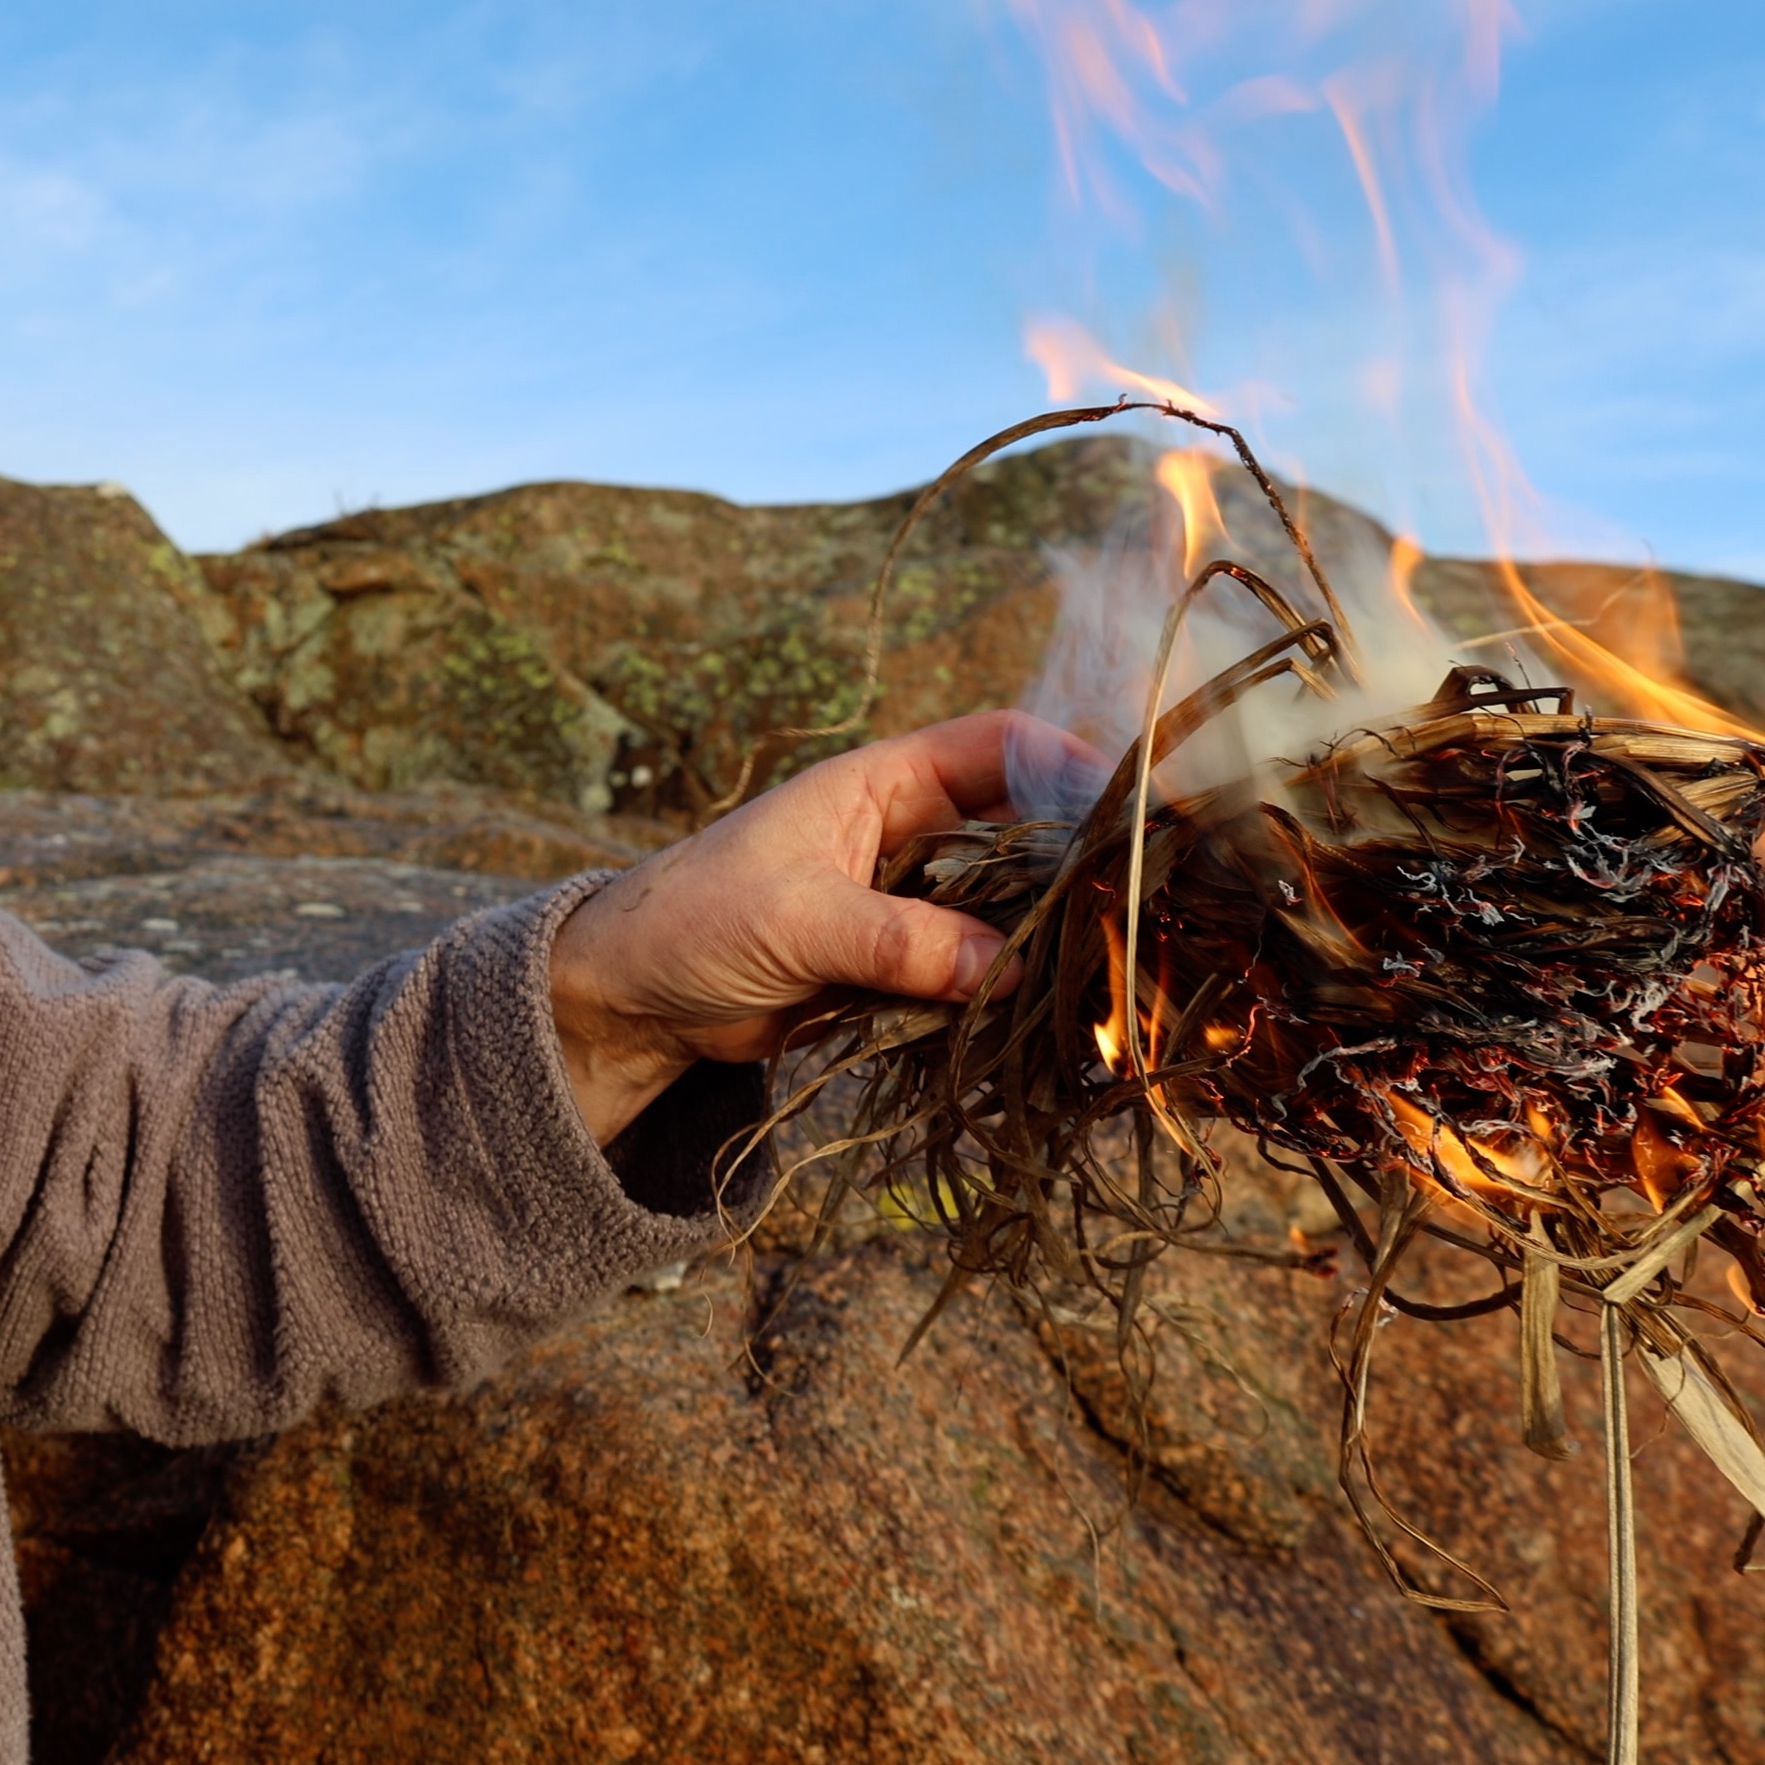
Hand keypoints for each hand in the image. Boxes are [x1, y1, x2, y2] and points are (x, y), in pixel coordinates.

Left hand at [546, 711, 1094, 1142]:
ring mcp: (907, 905)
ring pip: (1006, 911)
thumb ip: (899, 940)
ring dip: (1046, 940)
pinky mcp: (900, 969)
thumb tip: (1006, 966)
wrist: (632, 997)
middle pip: (1020, 834)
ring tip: (1106, 973)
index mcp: (879, 785)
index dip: (1067, 764)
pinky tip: (1050, 1017)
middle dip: (1073, 867)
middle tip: (1132, 910)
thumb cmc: (694, 919)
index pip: (996, 747)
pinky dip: (1007, 993)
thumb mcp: (796, 919)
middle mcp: (905, 836)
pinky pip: (973, 973)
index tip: (1129, 807)